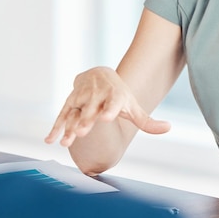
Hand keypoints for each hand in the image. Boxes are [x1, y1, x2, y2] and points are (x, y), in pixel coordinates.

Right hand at [44, 66, 170, 146]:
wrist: (100, 74)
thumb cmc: (120, 96)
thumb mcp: (133, 106)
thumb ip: (147, 121)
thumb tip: (168, 128)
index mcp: (114, 96)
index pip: (113, 102)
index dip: (110, 109)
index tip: (107, 117)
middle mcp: (96, 96)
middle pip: (90, 109)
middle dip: (85, 119)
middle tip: (82, 132)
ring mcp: (82, 98)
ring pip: (74, 113)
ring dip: (68, 126)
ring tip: (66, 142)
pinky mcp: (70, 102)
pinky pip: (61, 116)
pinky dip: (55, 127)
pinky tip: (49, 140)